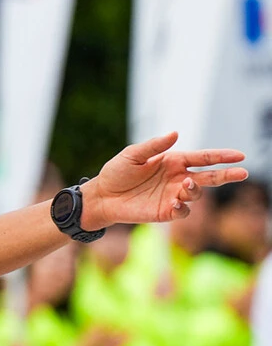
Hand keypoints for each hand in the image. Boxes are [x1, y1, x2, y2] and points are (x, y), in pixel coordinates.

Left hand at [80, 132, 246, 229]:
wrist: (102, 196)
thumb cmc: (116, 172)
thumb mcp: (132, 154)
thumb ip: (154, 145)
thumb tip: (175, 133)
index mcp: (173, 161)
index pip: (202, 157)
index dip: (221, 156)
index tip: (239, 155)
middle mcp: (177, 178)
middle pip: (209, 176)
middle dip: (226, 174)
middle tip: (243, 173)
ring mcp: (173, 195)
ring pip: (197, 193)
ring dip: (195, 189)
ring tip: (186, 183)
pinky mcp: (165, 212)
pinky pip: (182, 211)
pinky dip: (183, 207)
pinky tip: (176, 202)